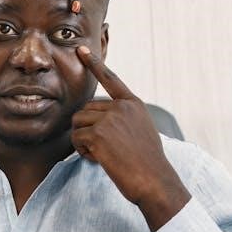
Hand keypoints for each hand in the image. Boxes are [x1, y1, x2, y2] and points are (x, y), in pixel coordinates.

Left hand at [71, 46, 190, 230]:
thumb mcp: (141, 131)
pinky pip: (76, 139)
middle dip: (87, 130)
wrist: (155, 181)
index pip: (111, 80)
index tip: (82, 50)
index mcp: (133, 104)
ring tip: (103, 154)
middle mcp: (122, 107)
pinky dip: (82, 152)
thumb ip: (123, 119)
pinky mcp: (99, 134)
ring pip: (78, 123)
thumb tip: (97, 119)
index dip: (94, 64)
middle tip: (105, 149)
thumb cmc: (148, 164)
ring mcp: (110, 119)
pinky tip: (100, 160)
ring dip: (83, 141)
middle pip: (85, 110)